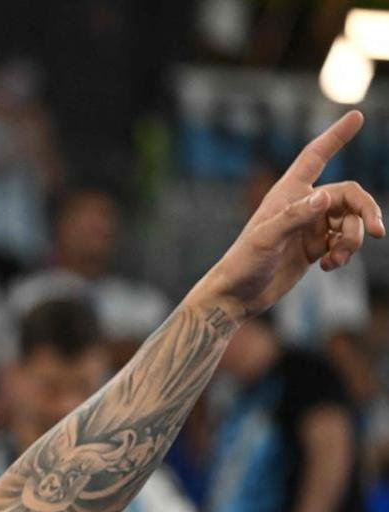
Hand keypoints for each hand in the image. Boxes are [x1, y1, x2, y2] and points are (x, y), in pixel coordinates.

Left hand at [193, 111, 384, 321]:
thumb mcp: (265, 240)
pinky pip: (344, 242)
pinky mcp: (315, 247)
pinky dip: (344, 253)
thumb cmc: (243, 263)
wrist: (237, 296)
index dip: (336, 137)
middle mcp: (302, 205)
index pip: (315, 156)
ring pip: (351, 221)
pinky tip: (329, 267)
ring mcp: (310, 226)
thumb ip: (294, 217)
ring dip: (353, 240)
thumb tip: (326, 197)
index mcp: (287, 193)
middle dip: (366, 211)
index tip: (357, 116)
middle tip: (378, 232)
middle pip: (350, 195)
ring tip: (336, 260)